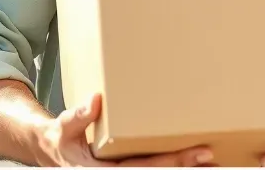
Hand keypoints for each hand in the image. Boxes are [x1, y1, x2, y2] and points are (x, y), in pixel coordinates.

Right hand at [35, 93, 215, 166]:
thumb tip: (95, 101)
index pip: (141, 168)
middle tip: (208, 154)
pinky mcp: (127, 167)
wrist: (55, 150)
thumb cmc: (62, 138)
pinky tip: (190, 159)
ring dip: (181, 167)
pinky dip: (171, 163)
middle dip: (182, 164)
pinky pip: (151, 167)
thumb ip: (78, 117)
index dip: (167, 162)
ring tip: (209, 160)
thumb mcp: (64, 127)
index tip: (189, 153)